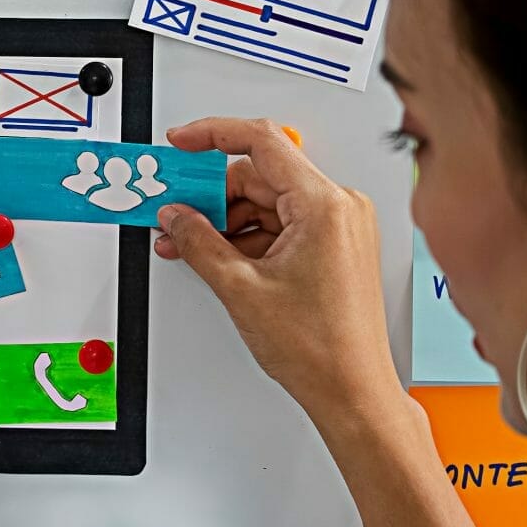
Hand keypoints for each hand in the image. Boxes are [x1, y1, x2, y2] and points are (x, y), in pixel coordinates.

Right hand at [152, 117, 404, 430]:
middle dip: (212, 195)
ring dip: (226, 220)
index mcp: (324, 206)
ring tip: (189, 243)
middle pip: (260, 176)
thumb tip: (177, 216)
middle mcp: (339, 208)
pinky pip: (281, 224)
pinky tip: (217, 256)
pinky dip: (247, 237)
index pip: (262, 142)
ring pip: (267, 202)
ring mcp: (338, 227)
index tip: (182, 142)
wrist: (351, 390)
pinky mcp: (333, 246)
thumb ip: (200, 242)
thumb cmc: (321, 349)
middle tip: (175, 211)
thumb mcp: (241, 288)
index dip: (213, 135)